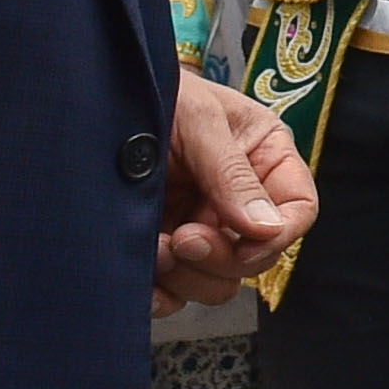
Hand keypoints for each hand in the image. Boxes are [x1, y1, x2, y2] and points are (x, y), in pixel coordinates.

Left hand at [156, 71, 314, 311]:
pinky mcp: (163, 250)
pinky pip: (176, 294)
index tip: (244, 244)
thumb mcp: (199, 120)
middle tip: (181, 240)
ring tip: (155, 247)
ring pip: (219, 283)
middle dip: (221, 257)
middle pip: (258, 256)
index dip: (279, 235)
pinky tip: (143, 282)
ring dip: (188, 276)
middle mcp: (239, 200)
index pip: (298, 209)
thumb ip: (231, 172)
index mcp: (264, 159)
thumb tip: (267, 229)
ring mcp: (201, 228)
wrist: (90, 101)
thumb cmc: (156, 92)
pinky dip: (161, 295)